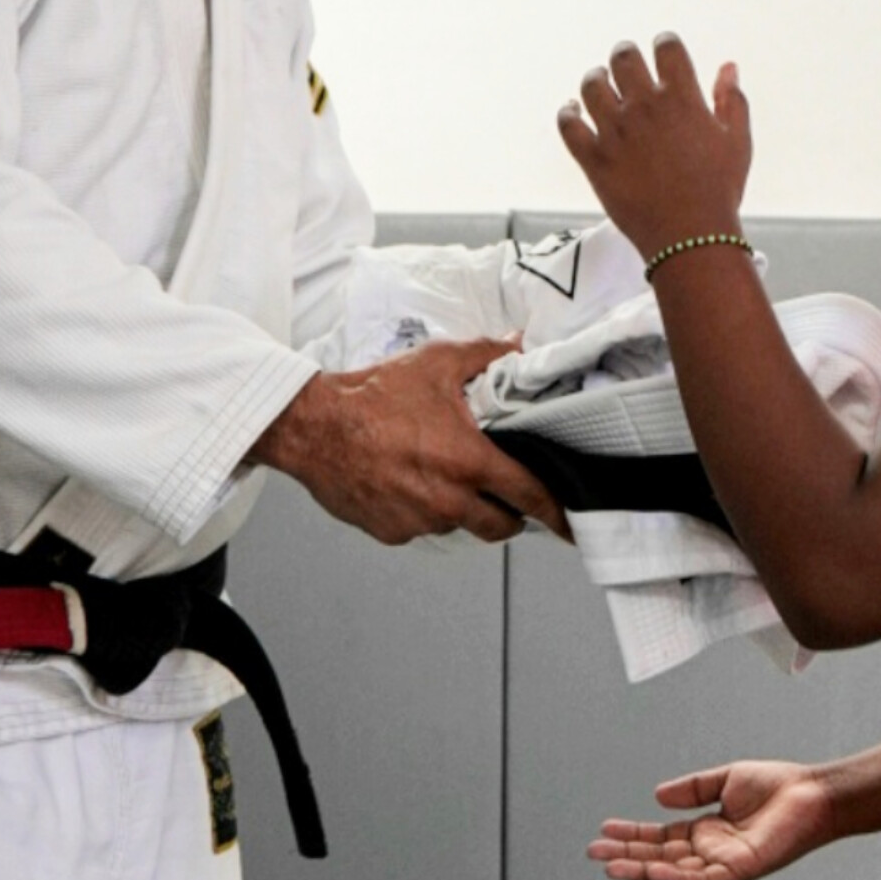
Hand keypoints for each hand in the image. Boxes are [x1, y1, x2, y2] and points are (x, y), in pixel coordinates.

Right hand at [251, 337, 571, 544]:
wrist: (314, 426)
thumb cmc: (372, 396)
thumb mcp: (438, 362)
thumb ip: (487, 356)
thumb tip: (519, 347)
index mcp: (468, 461)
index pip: (529, 496)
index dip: (554, 511)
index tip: (567, 521)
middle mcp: (447, 499)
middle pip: (500, 527)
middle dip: (509, 513)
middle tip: (503, 491)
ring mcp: (418, 521)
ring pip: (459, 525)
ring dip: (462, 507)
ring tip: (443, 473)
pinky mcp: (392, 532)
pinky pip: (422, 527)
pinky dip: (424, 510)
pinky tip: (410, 481)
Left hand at [556, 34, 751, 260]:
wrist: (690, 237)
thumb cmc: (719, 191)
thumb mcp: (737, 142)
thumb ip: (732, 101)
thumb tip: (728, 67)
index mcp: (681, 98)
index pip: (666, 48)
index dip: (665, 43)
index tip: (663, 48)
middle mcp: (644, 108)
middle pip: (624, 59)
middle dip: (625, 54)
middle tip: (626, 60)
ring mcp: (615, 132)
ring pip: (592, 85)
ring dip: (596, 78)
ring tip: (600, 80)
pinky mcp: (593, 158)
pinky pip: (568, 125)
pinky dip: (568, 112)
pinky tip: (573, 110)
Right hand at [588, 761, 834, 879]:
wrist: (812, 794)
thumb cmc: (779, 787)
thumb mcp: (725, 779)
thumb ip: (693, 788)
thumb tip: (658, 796)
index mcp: (708, 830)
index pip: (662, 837)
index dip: (633, 834)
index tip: (606, 830)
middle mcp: (712, 851)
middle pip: (660, 856)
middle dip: (627, 854)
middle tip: (594, 852)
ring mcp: (724, 863)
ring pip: (673, 872)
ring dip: (640, 869)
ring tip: (610, 865)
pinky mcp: (738, 870)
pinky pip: (700, 879)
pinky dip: (674, 876)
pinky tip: (650, 870)